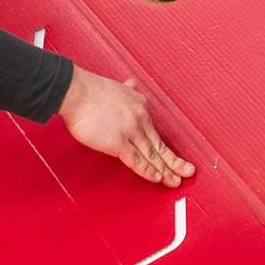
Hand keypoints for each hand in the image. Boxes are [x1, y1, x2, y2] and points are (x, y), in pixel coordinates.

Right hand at [58, 67, 195, 188]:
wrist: (77, 91)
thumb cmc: (91, 91)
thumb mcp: (117, 87)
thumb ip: (127, 89)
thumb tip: (132, 83)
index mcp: (140, 106)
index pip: (155, 132)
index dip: (164, 148)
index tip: (171, 157)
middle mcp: (140, 119)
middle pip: (159, 145)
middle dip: (175, 162)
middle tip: (187, 172)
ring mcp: (131, 131)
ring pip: (152, 155)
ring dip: (166, 171)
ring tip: (176, 181)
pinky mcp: (118, 143)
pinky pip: (137, 161)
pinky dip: (149, 171)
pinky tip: (157, 178)